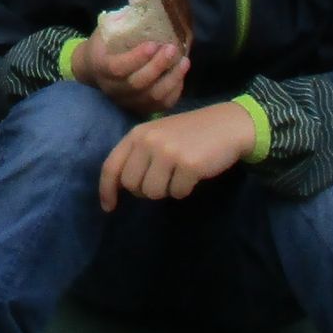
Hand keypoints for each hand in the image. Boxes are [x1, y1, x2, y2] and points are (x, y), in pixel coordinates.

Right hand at [73, 32, 187, 116]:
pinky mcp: (140, 108)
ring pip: (152, 97)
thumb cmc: (104, 46)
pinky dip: (174, 91)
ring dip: (171, 80)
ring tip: (184, 62)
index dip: (136, 58)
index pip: (118, 68)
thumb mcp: (105, 31)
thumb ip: (120, 22)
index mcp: (101, 67)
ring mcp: (127, 101)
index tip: (153, 44)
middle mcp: (113, 89)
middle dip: (158, 66)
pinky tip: (180, 75)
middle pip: (138, 84)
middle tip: (172, 49)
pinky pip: (161, 105)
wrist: (94, 71)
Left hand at [97, 101, 258, 210]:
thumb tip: (120, 187)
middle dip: (145, 190)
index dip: (107, 190)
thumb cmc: (189, 134)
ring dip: (166, 190)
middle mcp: (148, 141)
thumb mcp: (157, 136)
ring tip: (179, 174)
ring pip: (152, 193)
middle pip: (131, 185)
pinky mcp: (188, 164)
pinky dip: (185, 189)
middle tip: (162, 180)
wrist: (226, 125)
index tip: (109, 207)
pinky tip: (194, 173)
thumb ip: (137, 155)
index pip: (112, 166)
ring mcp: (168, 152)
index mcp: (137, 134)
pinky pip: (177, 193)